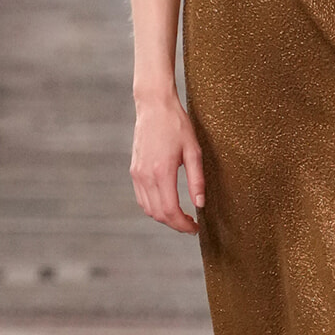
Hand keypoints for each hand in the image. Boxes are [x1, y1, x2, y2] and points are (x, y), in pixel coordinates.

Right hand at [130, 94, 204, 234]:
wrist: (154, 106)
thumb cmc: (176, 125)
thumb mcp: (194, 151)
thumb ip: (197, 180)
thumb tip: (200, 204)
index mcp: (162, 172)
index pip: (170, 210)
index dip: (183, 225)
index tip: (195, 228)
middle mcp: (146, 175)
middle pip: (158, 214)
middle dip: (175, 224)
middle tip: (191, 225)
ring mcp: (137, 174)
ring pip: (147, 209)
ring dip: (164, 217)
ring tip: (181, 216)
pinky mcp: (134, 170)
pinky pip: (141, 198)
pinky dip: (153, 207)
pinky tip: (167, 203)